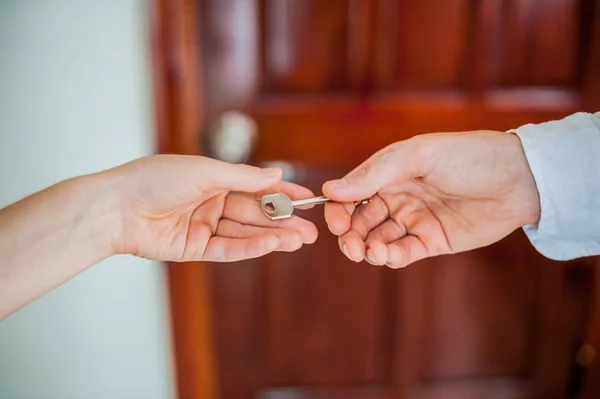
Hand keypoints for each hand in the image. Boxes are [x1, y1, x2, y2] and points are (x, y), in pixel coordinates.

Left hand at [105, 155, 316, 261]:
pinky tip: (272, 245)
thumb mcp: (205, 172)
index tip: (309, 199)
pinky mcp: (194, 249)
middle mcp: (212, 203)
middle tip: (312, 231)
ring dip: (273, 237)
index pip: (256, 187)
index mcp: (214, 180)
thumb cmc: (154, 179)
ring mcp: (204, 227)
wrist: (114, 207)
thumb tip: (276, 173)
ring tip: (300, 240)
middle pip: (254, 214)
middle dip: (283, 222)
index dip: (283, 193)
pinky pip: (228, 249)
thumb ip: (243, 177)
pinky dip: (250, 248)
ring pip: (245, 233)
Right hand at [322, 131, 539, 267]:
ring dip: (370, 249)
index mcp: (388, 173)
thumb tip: (330, 189)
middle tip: (352, 248)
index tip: (336, 224)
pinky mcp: (432, 241)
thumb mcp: (418, 155)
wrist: (518, 178)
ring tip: (375, 252)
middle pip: (360, 222)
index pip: (351, 194)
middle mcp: (397, 197)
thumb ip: (375, 173)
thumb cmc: (468, 156)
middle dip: (351, 236)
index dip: (338, 210)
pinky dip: (392, 257)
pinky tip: (390, 256)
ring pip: (378, 240)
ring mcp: (414, 220)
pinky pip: (404, 252)